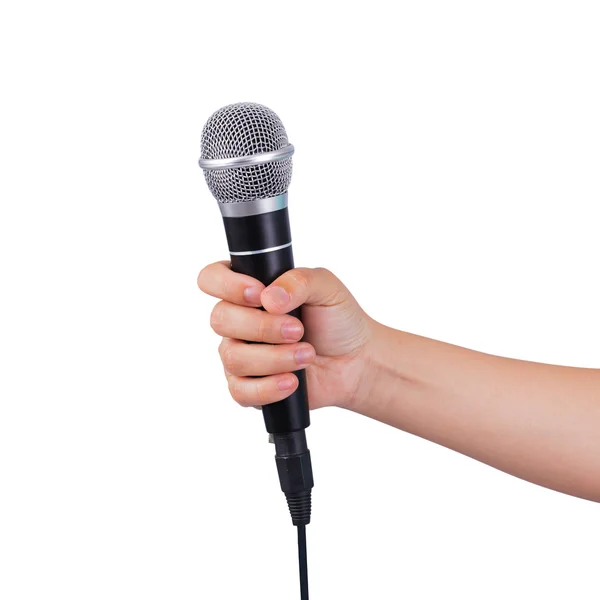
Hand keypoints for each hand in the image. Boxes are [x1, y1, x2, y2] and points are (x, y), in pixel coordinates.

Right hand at [198, 262, 372, 409]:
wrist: (355, 361)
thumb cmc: (338, 320)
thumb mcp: (326, 288)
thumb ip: (299, 280)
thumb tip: (269, 298)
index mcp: (250, 289)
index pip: (212, 278)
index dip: (226, 285)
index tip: (258, 294)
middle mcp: (239, 320)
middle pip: (220, 319)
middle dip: (261, 326)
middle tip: (297, 330)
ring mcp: (240, 353)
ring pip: (232, 356)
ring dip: (274, 357)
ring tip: (307, 354)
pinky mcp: (249, 386)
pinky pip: (240, 391)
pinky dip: (268, 387)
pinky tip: (292, 381)